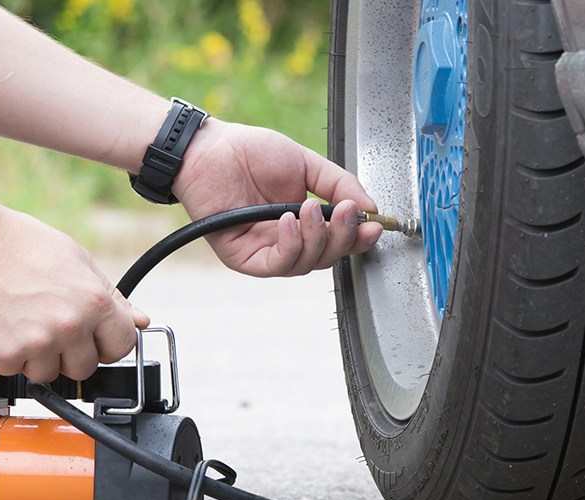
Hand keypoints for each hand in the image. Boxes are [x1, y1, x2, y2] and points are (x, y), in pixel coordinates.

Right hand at [0, 205, 149, 381]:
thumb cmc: (22, 245)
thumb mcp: (79, 261)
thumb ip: (112, 298)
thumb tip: (140, 321)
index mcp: (94, 302)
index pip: (123, 347)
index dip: (109, 344)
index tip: (96, 339)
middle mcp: (69, 326)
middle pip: (85, 369)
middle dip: (72, 353)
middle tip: (53, 326)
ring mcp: (36, 343)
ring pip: (48, 374)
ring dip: (39, 356)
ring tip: (26, 322)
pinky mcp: (4, 353)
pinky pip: (15, 371)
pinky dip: (9, 354)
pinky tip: (6, 325)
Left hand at [172, 119, 382, 276]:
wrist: (209, 150)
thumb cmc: (249, 153)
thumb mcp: (306, 164)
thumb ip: (339, 184)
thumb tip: (369, 207)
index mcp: (304, 222)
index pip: (339, 240)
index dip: (359, 237)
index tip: (375, 224)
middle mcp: (287, 241)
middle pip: (327, 258)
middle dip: (343, 237)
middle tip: (347, 211)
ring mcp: (266, 252)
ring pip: (305, 264)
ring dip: (316, 238)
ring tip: (311, 208)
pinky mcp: (245, 259)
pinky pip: (276, 264)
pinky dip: (290, 245)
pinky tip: (290, 220)